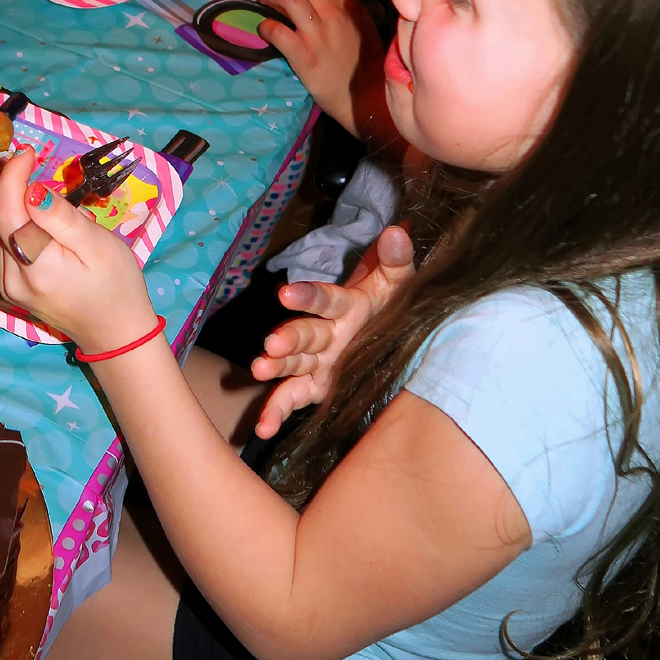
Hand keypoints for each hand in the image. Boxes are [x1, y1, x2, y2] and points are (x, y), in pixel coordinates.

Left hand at [0, 147, 156, 353]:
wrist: (116, 333)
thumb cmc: (117, 286)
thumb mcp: (99, 246)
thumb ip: (62, 219)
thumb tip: (32, 192)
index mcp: (36, 267)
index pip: (8, 213)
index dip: (13, 178)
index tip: (28, 151)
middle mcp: (13, 278)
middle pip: (2, 221)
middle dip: (14, 186)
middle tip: (34, 160)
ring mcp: (10, 286)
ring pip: (4, 232)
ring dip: (18, 205)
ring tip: (44, 189)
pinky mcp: (13, 288)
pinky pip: (10, 245)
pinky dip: (21, 224)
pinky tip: (41, 219)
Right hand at [252, 224, 414, 437]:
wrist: (392, 333)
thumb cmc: (391, 305)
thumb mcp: (399, 281)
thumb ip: (397, 258)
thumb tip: (398, 231)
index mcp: (346, 307)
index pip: (325, 300)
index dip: (307, 297)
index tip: (285, 294)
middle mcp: (327, 335)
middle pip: (304, 334)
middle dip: (287, 338)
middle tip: (271, 343)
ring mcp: (318, 362)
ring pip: (293, 363)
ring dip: (276, 366)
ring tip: (259, 371)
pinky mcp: (316, 387)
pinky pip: (293, 398)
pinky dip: (276, 412)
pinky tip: (262, 428)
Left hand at [257, 0, 394, 147]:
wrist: (367, 94)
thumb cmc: (363, 59)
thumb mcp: (359, 23)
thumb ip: (341, 4)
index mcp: (348, 3)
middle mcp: (333, 13)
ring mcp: (318, 34)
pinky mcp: (304, 56)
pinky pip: (278, 31)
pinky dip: (266, 26)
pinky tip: (265, 29)